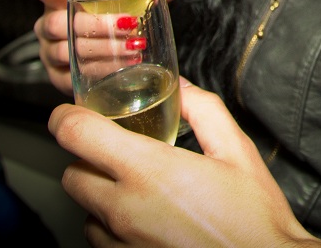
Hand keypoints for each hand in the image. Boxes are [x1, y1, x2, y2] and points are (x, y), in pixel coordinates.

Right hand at [25, 0, 195, 92]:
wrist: (111, 57)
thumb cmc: (119, 19)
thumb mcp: (136, 0)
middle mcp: (48, 25)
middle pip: (56, 23)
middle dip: (96, 24)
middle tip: (130, 24)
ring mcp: (51, 53)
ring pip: (67, 51)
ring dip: (103, 50)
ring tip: (134, 47)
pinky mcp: (60, 78)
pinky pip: (75, 75)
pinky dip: (102, 70)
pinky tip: (124, 67)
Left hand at [50, 79, 320, 247]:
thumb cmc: (254, 218)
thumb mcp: (237, 151)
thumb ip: (204, 110)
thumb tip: (180, 87)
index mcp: (150, 171)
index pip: (75, 134)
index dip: (66, 117)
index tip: (72, 112)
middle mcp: (125, 209)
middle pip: (72, 173)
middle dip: (89, 158)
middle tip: (120, 152)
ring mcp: (122, 242)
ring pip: (85, 210)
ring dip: (101, 195)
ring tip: (138, 191)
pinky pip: (100, 239)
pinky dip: (113, 226)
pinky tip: (145, 219)